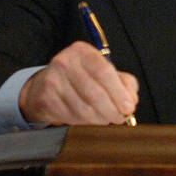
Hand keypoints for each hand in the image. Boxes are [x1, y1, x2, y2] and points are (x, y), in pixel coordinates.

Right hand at [19, 41, 138, 125]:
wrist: (44, 86)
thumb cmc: (80, 78)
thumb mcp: (103, 71)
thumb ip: (123, 82)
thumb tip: (131, 100)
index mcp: (82, 51)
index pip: (104, 72)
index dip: (119, 93)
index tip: (129, 107)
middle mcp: (65, 63)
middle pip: (95, 93)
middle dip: (112, 110)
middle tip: (120, 118)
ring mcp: (53, 81)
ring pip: (84, 109)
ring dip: (100, 120)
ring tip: (106, 120)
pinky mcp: (46, 99)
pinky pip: (72, 118)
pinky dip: (85, 124)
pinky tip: (89, 121)